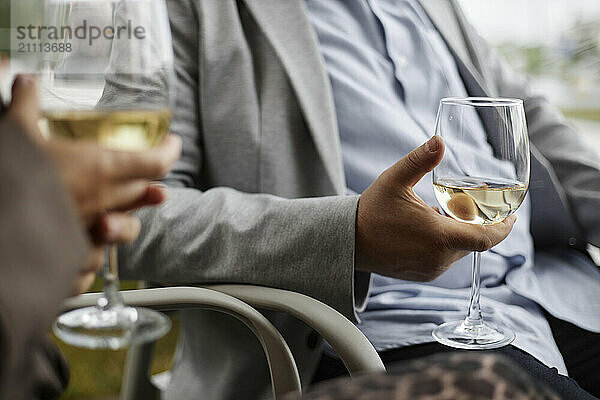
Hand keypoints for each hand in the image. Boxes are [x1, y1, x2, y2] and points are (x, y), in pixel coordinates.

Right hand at [6, 75, 181, 293]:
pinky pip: (97, 261)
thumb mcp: (18, 132)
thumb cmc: (14, 177)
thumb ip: (27, 104)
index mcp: (101, 169)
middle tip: (146, 174)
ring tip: (119, 215)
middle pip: (142, 192)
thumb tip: (26, 81)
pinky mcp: (76, 257)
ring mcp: (94, 232)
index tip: (172, 143)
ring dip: (127, 220)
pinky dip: (94, 254)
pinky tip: (86, 249)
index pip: (155, 162)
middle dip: (147, 183)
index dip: (170, 151)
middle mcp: (106, 202)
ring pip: (127, 229)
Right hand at [355, 135, 515, 281]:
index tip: (513, 217)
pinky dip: (445, 243)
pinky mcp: (422, 274)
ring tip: (442, 211)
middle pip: (473, 241)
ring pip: (459, 250)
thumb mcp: (394, 180)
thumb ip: (420, 160)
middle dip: (477, 222)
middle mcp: (438, 258)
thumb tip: (439, 141)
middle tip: (470, 201)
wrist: (348, 241)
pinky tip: (429, 226)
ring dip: (459, 232)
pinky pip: (444, 258)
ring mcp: (430, 269)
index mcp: (438, 237)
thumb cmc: (371, 211)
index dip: (504, 229)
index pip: (486, 239)